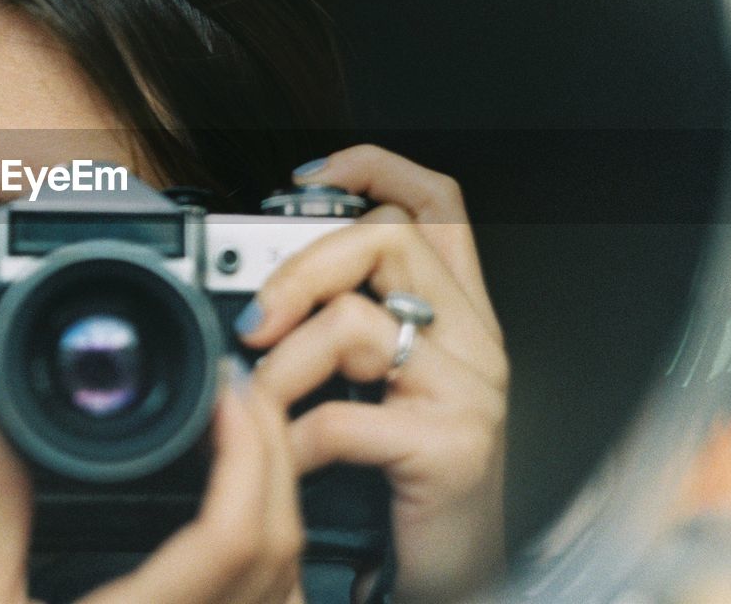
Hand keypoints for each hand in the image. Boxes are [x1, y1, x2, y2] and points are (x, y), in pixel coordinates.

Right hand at [0, 365, 306, 603]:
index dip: (247, 450)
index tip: (223, 389)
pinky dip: (274, 550)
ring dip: (282, 499)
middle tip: (237, 389)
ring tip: (244, 438)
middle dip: (273, 452)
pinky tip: (243, 515)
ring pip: (290, 584)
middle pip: (279, 547)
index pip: (235, 537)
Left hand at [241, 144, 508, 603]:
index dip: (375, 167)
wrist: (462, 573)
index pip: (438, 201)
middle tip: (255, 319)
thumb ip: (348, 330)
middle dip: (301, 268)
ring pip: (356, 322)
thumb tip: (261, 296)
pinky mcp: (452, 448)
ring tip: (260, 402)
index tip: (307, 175)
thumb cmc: (412, 478)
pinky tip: (294, 462)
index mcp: (459, 312)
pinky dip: (299, 441)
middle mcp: (474, 339)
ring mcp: (470, 391)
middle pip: (389, 240)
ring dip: (283, 365)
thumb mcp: (390, 385)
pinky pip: (347, 418)